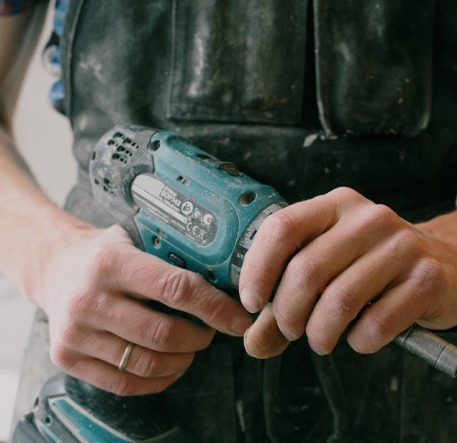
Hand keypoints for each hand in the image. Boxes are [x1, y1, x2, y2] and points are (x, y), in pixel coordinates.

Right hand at [37, 224, 251, 395]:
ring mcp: (75, 333)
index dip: (213, 307)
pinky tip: (171, 365)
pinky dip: (157, 380)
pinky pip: (123, 383)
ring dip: (183, 360)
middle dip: (202, 336)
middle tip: (215, 330)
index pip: (174, 289)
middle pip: (163, 333)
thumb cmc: (105, 253)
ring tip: (194, 346)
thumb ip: (170, 251)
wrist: (53, 269)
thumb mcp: (133, 237)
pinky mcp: (66, 358)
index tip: (238, 317)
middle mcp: (89, 299)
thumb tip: (226, 272)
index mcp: (110, 262)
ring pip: (146, 363)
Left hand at [239, 187, 456, 358]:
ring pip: (340, 300)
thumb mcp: (329, 270)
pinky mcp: (427, 277)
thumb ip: (286, 301)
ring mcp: (402, 245)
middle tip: (291, 331)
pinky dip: (359, 341)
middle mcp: (368, 217)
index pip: (283, 227)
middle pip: (306, 270)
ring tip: (322, 339)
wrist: (448, 264)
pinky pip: (377, 323)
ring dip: (320, 333)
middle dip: (287, 314)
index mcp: (336, 205)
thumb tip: (253, 342)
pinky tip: (361, 337)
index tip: (252, 302)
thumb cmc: (375, 268)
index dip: (257, 268)